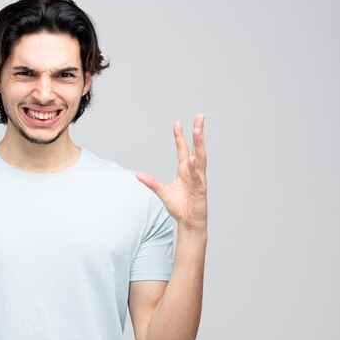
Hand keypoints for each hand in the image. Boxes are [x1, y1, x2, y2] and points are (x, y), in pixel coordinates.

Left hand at [136, 114, 206, 231]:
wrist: (188, 222)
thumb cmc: (180, 206)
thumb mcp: (162, 191)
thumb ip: (151, 182)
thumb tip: (138, 174)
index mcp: (185, 170)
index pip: (183, 149)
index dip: (180, 136)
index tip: (177, 122)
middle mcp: (193, 171)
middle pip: (197, 148)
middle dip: (198, 133)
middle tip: (199, 117)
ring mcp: (199, 179)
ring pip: (200, 158)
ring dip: (199, 144)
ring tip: (197, 130)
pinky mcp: (201, 189)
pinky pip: (198, 177)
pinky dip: (195, 168)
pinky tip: (193, 159)